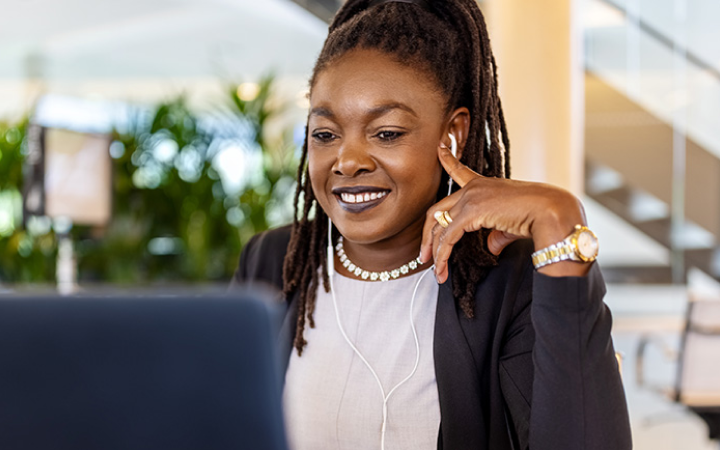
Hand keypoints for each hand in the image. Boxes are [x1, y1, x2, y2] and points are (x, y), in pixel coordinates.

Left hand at [419, 144, 588, 282]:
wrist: (550, 211)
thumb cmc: (538, 216)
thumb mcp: (510, 225)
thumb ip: (496, 234)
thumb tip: (490, 247)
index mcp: (484, 184)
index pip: (460, 171)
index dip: (447, 160)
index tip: (440, 148)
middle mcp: (473, 188)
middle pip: (437, 210)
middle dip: (428, 235)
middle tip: (424, 256)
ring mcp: (470, 198)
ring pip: (439, 227)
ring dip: (435, 252)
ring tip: (436, 272)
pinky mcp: (470, 212)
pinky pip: (448, 237)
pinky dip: (442, 256)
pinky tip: (442, 270)